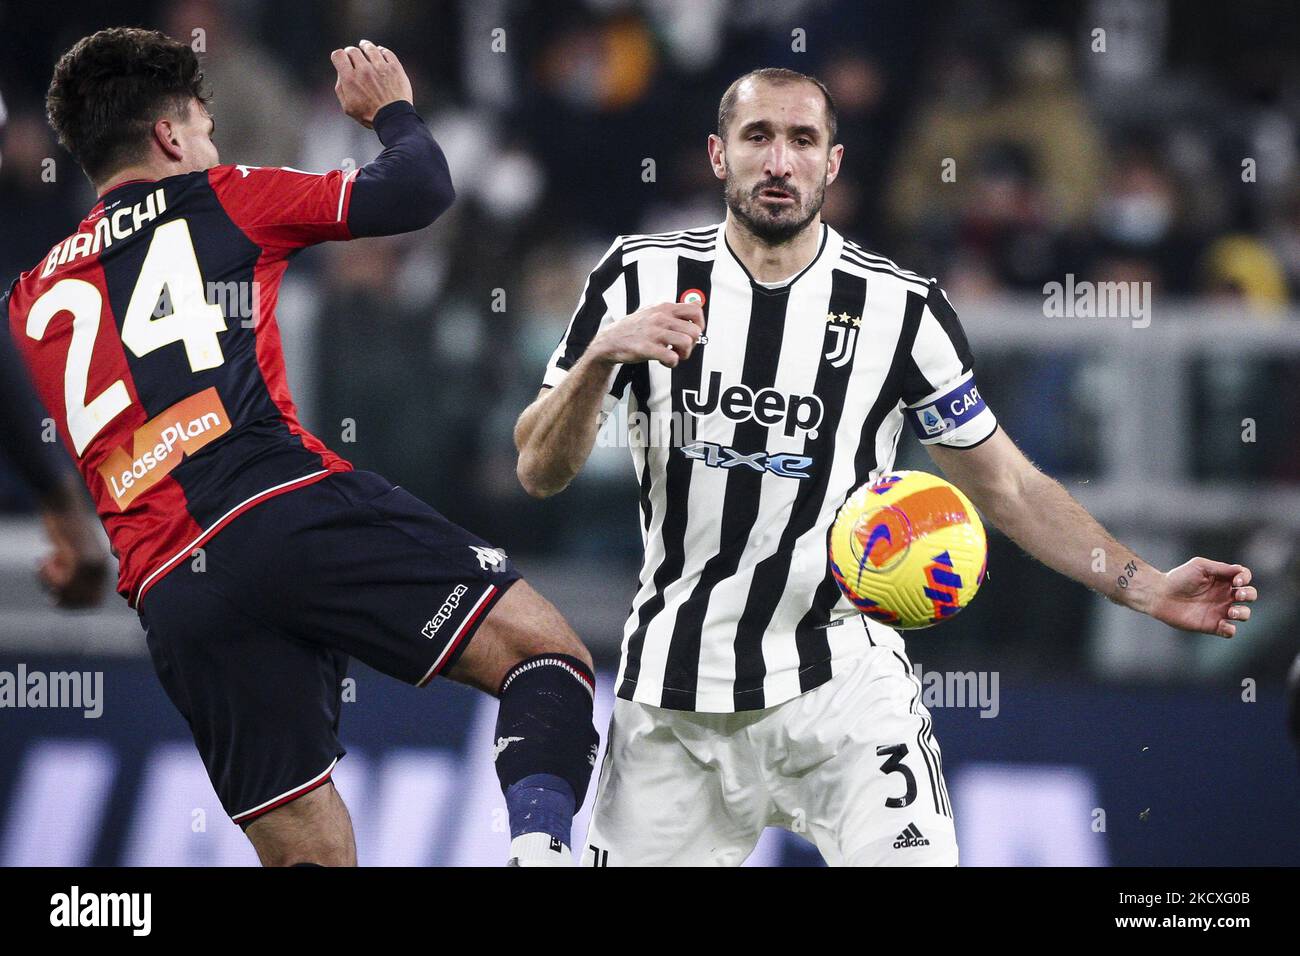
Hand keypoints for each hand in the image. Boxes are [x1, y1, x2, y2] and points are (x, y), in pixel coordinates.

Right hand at [36, 477, 107, 608]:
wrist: (63, 503)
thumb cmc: (64, 526)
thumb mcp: (73, 552)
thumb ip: (74, 573)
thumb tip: (58, 598)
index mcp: (103, 568)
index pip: (94, 602)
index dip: (73, 604)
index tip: (54, 595)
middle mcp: (101, 568)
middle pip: (84, 603)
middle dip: (62, 599)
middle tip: (47, 583)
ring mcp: (93, 564)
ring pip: (71, 594)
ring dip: (51, 585)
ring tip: (44, 565)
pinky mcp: (80, 557)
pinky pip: (63, 582)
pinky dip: (48, 575)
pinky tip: (44, 558)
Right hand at [331, 40, 412, 128]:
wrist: (394, 118)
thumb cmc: (370, 115)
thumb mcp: (348, 107)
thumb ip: (341, 88)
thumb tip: (341, 73)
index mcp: (350, 79)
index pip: (338, 55)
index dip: (338, 56)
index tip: (342, 59)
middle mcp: (364, 70)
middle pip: (353, 50)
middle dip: (351, 52)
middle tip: (353, 57)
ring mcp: (380, 67)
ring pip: (370, 48)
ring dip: (365, 46)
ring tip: (364, 46)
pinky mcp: (395, 68)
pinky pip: (387, 52)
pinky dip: (381, 50)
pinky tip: (380, 52)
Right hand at [589, 302, 705, 368]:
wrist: (610, 340)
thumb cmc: (634, 328)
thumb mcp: (653, 311)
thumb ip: (674, 310)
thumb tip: (697, 306)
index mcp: (664, 307)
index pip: (696, 311)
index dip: (700, 325)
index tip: (692, 334)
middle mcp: (660, 317)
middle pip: (695, 331)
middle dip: (693, 344)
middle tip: (681, 348)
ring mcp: (653, 332)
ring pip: (687, 343)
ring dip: (684, 354)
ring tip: (674, 355)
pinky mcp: (646, 348)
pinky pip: (672, 357)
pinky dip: (672, 363)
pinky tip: (664, 362)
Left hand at [1148, 558, 1256, 637]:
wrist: (1160, 594)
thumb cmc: (1178, 578)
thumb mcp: (1199, 566)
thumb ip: (1220, 568)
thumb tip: (1240, 570)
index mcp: (1222, 580)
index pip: (1245, 578)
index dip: (1246, 578)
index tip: (1236, 581)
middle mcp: (1224, 595)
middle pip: (1250, 595)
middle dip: (1249, 595)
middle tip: (1237, 595)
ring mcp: (1219, 610)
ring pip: (1244, 614)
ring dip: (1243, 613)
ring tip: (1230, 612)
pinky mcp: (1211, 625)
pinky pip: (1230, 631)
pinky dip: (1231, 630)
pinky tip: (1222, 624)